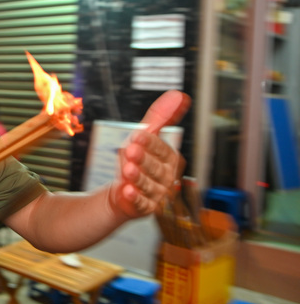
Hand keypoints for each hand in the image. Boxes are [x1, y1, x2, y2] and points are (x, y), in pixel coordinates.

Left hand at [112, 90, 190, 217]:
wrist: (123, 189)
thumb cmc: (137, 159)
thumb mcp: (146, 135)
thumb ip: (161, 117)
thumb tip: (179, 95)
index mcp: (170, 159)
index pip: (163, 150)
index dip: (151, 143)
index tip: (139, 134)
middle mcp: (167, 177)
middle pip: (156, 168)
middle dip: (143, 159)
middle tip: (131, 150)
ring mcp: (157, 194)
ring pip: (148, 186)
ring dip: (138, 178)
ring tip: (127, 170)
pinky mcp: (145, 208)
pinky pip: (142, 204)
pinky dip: (135, 198)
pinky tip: (127, 191)